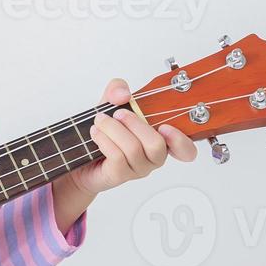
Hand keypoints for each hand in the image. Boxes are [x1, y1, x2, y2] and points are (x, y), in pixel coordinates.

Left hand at [65, 78, 198, 199]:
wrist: (81, 154)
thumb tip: (124, 94)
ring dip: (113, 129)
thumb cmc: (105, 130)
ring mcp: (137, 168)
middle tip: (117, 113)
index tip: (165, 127)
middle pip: (157, 145)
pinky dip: (104, 140)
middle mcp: (152, 156)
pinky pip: (117, 157)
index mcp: (160, 139)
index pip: (185, 150)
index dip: (181, 141)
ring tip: (100, 121)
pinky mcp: (119, 175)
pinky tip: (96, 133)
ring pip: (134, 149)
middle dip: (135, 123)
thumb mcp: (111, 102)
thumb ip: (118, 90)